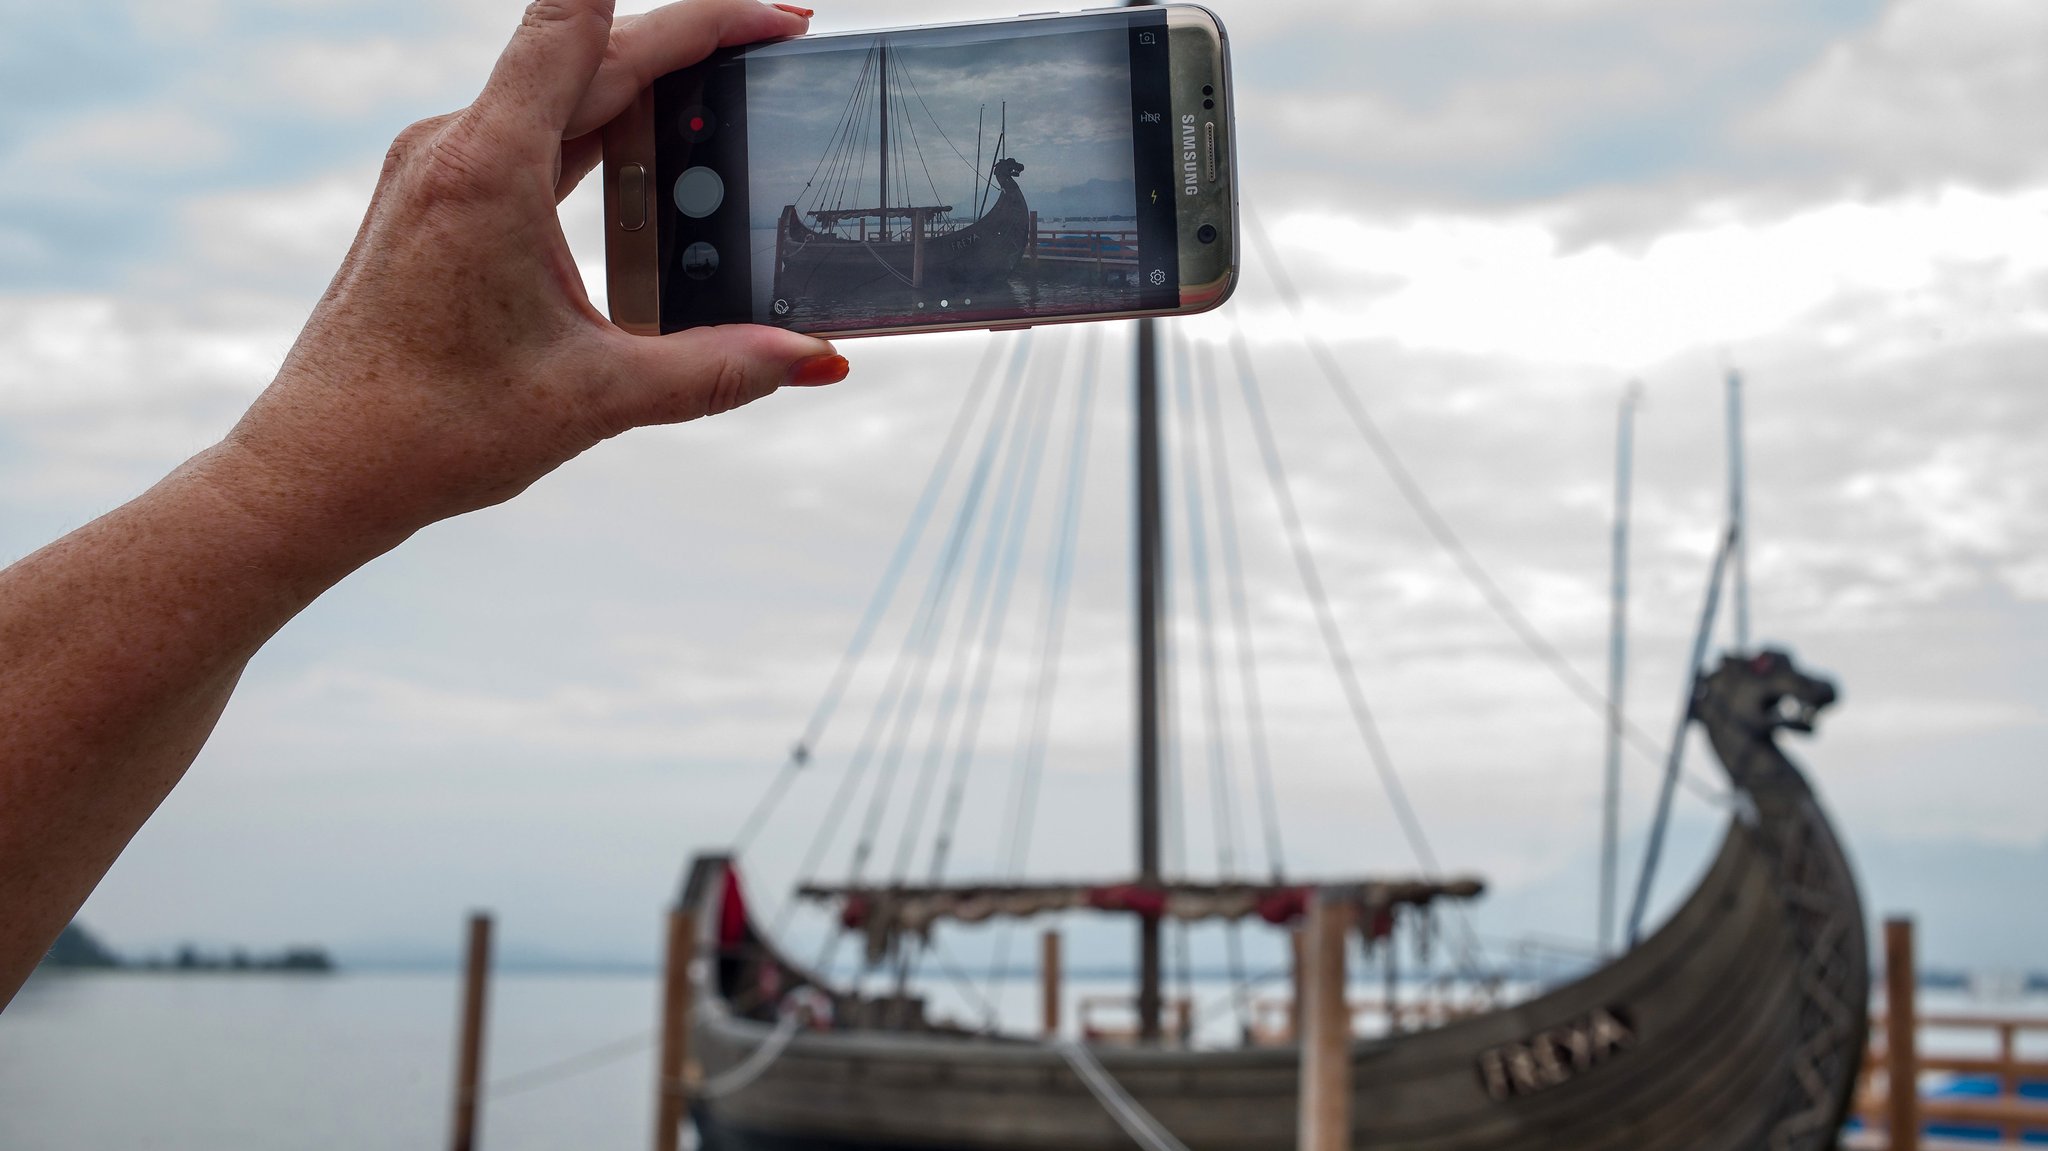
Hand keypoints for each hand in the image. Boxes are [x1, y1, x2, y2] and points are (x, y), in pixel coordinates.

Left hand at [214, 0, 844, 552]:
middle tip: (782, 36)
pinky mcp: (435, 199)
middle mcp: (454, 147)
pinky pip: (531, 136)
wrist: (318, 468)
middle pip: (590, 54)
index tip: (766, 8)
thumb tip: (812, 357)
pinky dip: (600, 131)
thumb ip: (716, 370)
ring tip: (727, 92)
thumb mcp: (596, 397)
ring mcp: (439, 169)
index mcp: (488, 167)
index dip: (688, 11)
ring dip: (645, 85)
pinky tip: (645, 161)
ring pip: (559, 92)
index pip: (584, 27)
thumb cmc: (431, 429)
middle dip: (695, 41)